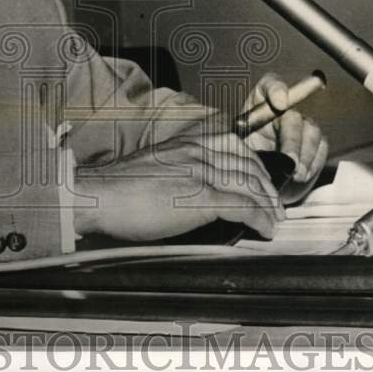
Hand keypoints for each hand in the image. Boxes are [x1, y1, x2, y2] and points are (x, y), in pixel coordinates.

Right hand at [73, 132, 285, 241]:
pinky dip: (258, 218)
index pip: (233, 145)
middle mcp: (196, 152)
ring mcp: (199, 172)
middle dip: (265, 186)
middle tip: (274, 205)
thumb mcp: (154, 168)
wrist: (97, 195)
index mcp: (185, 143)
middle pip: (245, 164)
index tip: (260, 181)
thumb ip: (179, 172)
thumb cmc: (118, 190)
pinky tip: (264, 228)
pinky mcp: (198, 197)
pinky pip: (241, 206)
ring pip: (247, 184)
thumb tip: (196, 194)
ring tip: (273, 219)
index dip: (253, 164)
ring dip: (267, 204)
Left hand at [244, 73, 328, 204]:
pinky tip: (302, 176)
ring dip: (306, 156)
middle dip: (293, 140)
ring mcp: (301, 123)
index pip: (270, 85)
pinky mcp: (314, 141)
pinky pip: (321, 147)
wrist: (255, 172)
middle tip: (290, 161)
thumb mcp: (232, 143)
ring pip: (311, 132)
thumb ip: (239, 140)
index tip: (279, 102)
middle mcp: (283, 107)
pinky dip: (314, 163)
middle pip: (293, 116)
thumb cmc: (240, 152)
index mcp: (259, 100)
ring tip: (296, 175)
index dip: (276, 89)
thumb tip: (248, 148)